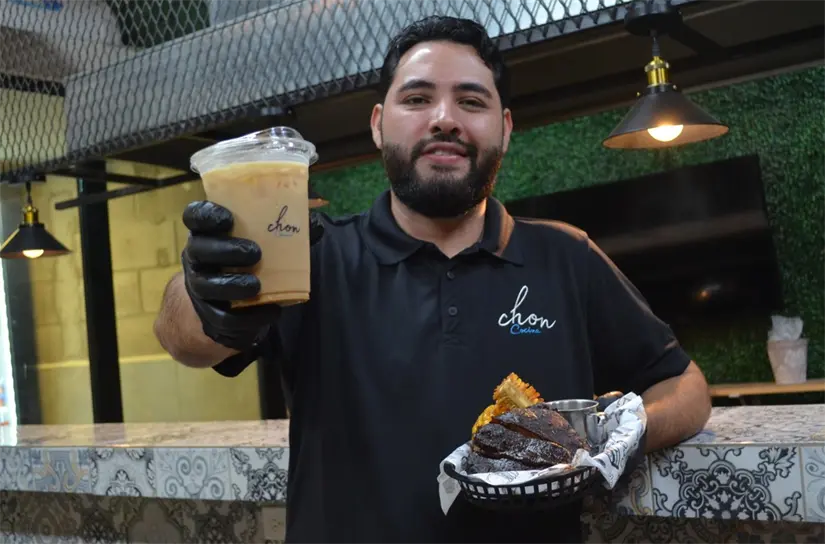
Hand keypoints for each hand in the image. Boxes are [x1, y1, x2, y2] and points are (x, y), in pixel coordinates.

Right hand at [181, 200, 323, 350]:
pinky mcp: (209, 315)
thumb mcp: (260, 242)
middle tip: (255, 253)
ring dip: (232, 285)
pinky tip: (272, 311)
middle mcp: (196, 258)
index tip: (227, 218)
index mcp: (207, 233)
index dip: (207, 215)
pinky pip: (224, 318)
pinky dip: (250, 317)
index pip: (195, 216)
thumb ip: (287, 230)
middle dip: (225, 250)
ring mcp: (199, 287)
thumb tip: (318, 223)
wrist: (227, 305)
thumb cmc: (247, 262)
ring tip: (256, 285)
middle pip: (199, 249)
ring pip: (207, 286)